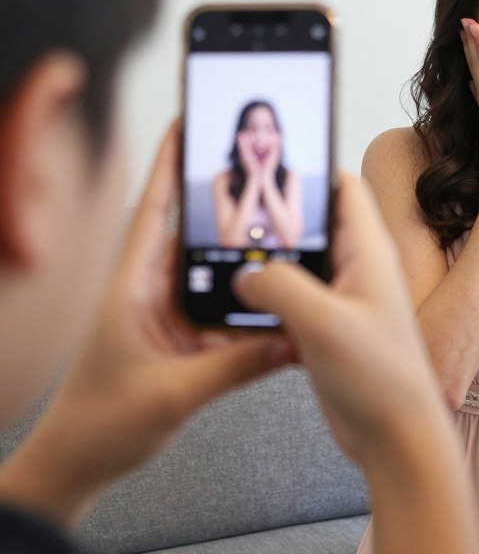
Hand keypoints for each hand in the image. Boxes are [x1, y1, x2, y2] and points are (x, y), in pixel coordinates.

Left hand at [0, 124, 293, 527]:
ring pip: (210, 270)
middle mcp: (148, 293)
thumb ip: (235, 365)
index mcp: (131, 288)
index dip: (171, 165)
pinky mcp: (181, 339)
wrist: (79, 464)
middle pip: (187, 231)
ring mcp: (165, 315)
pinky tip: (273, 298)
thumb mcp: (173, 393)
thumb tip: (288, 339)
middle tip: (254, 166)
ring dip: (238, 253)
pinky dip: (246, 299)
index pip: (153, 211)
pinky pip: (221, 309)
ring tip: (276, 229)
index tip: (190, 124)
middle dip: (219, 198)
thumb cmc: (100, 424)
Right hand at [233, 174, 449, 466]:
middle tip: (233, 213)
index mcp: (368, 253)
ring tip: (226, 255)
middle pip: (316, 223)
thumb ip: (280, 287)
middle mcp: (358, 269)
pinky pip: (295, 298)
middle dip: (278, 217)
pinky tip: (239, 304)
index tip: (269, 166)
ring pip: (302, 263)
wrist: (396, 435)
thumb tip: (244, 274)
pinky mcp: (329, 328)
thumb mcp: (324, 323)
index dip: (312, 170)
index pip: (344, 188)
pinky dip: (269, 297)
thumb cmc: (381, 379)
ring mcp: (343, 299)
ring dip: (270, 261)